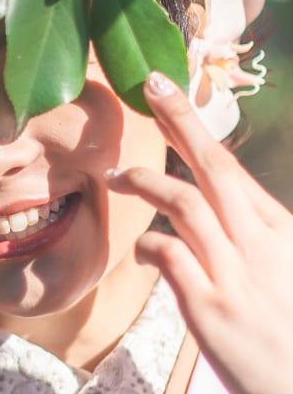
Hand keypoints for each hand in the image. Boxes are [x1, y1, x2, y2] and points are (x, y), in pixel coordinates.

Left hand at [106, 71, 292, 393]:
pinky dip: (147, 244)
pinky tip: (140, 252)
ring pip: (185, 203)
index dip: (194, 127)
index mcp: (281, 230)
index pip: (231, 167)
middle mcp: (259, 242)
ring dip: (146, 181)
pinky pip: (168, 256)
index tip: (166, 92)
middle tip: (148, 87)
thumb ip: (253, 237)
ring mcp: (234, 273)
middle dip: (179, 120)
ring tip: (118, 176)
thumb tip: (220, 213)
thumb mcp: (286, 270)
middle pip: (214, 167)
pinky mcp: (209, 306)